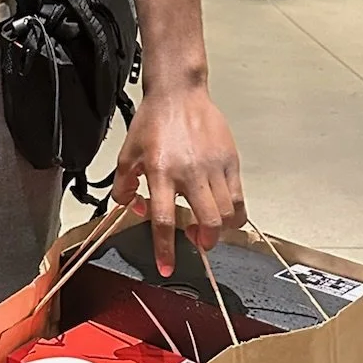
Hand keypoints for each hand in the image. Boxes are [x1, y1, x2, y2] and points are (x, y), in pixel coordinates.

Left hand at [112, 84, 244, 275]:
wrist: (178, 94)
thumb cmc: (153, 122)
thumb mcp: (127, 154)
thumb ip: (124, 186)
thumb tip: (133, 209)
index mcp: (160, 172)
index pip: (163, 220)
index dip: (165, 249)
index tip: (167, 268)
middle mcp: (189, 172)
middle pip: (207, 222)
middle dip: (203, 242)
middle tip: (196, 242)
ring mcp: (213, 167)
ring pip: (227, 213)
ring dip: (220, 230)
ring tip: (209, 227)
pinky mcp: (230, 160)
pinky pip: (238, 197)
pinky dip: (234, 213)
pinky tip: (224, 213)